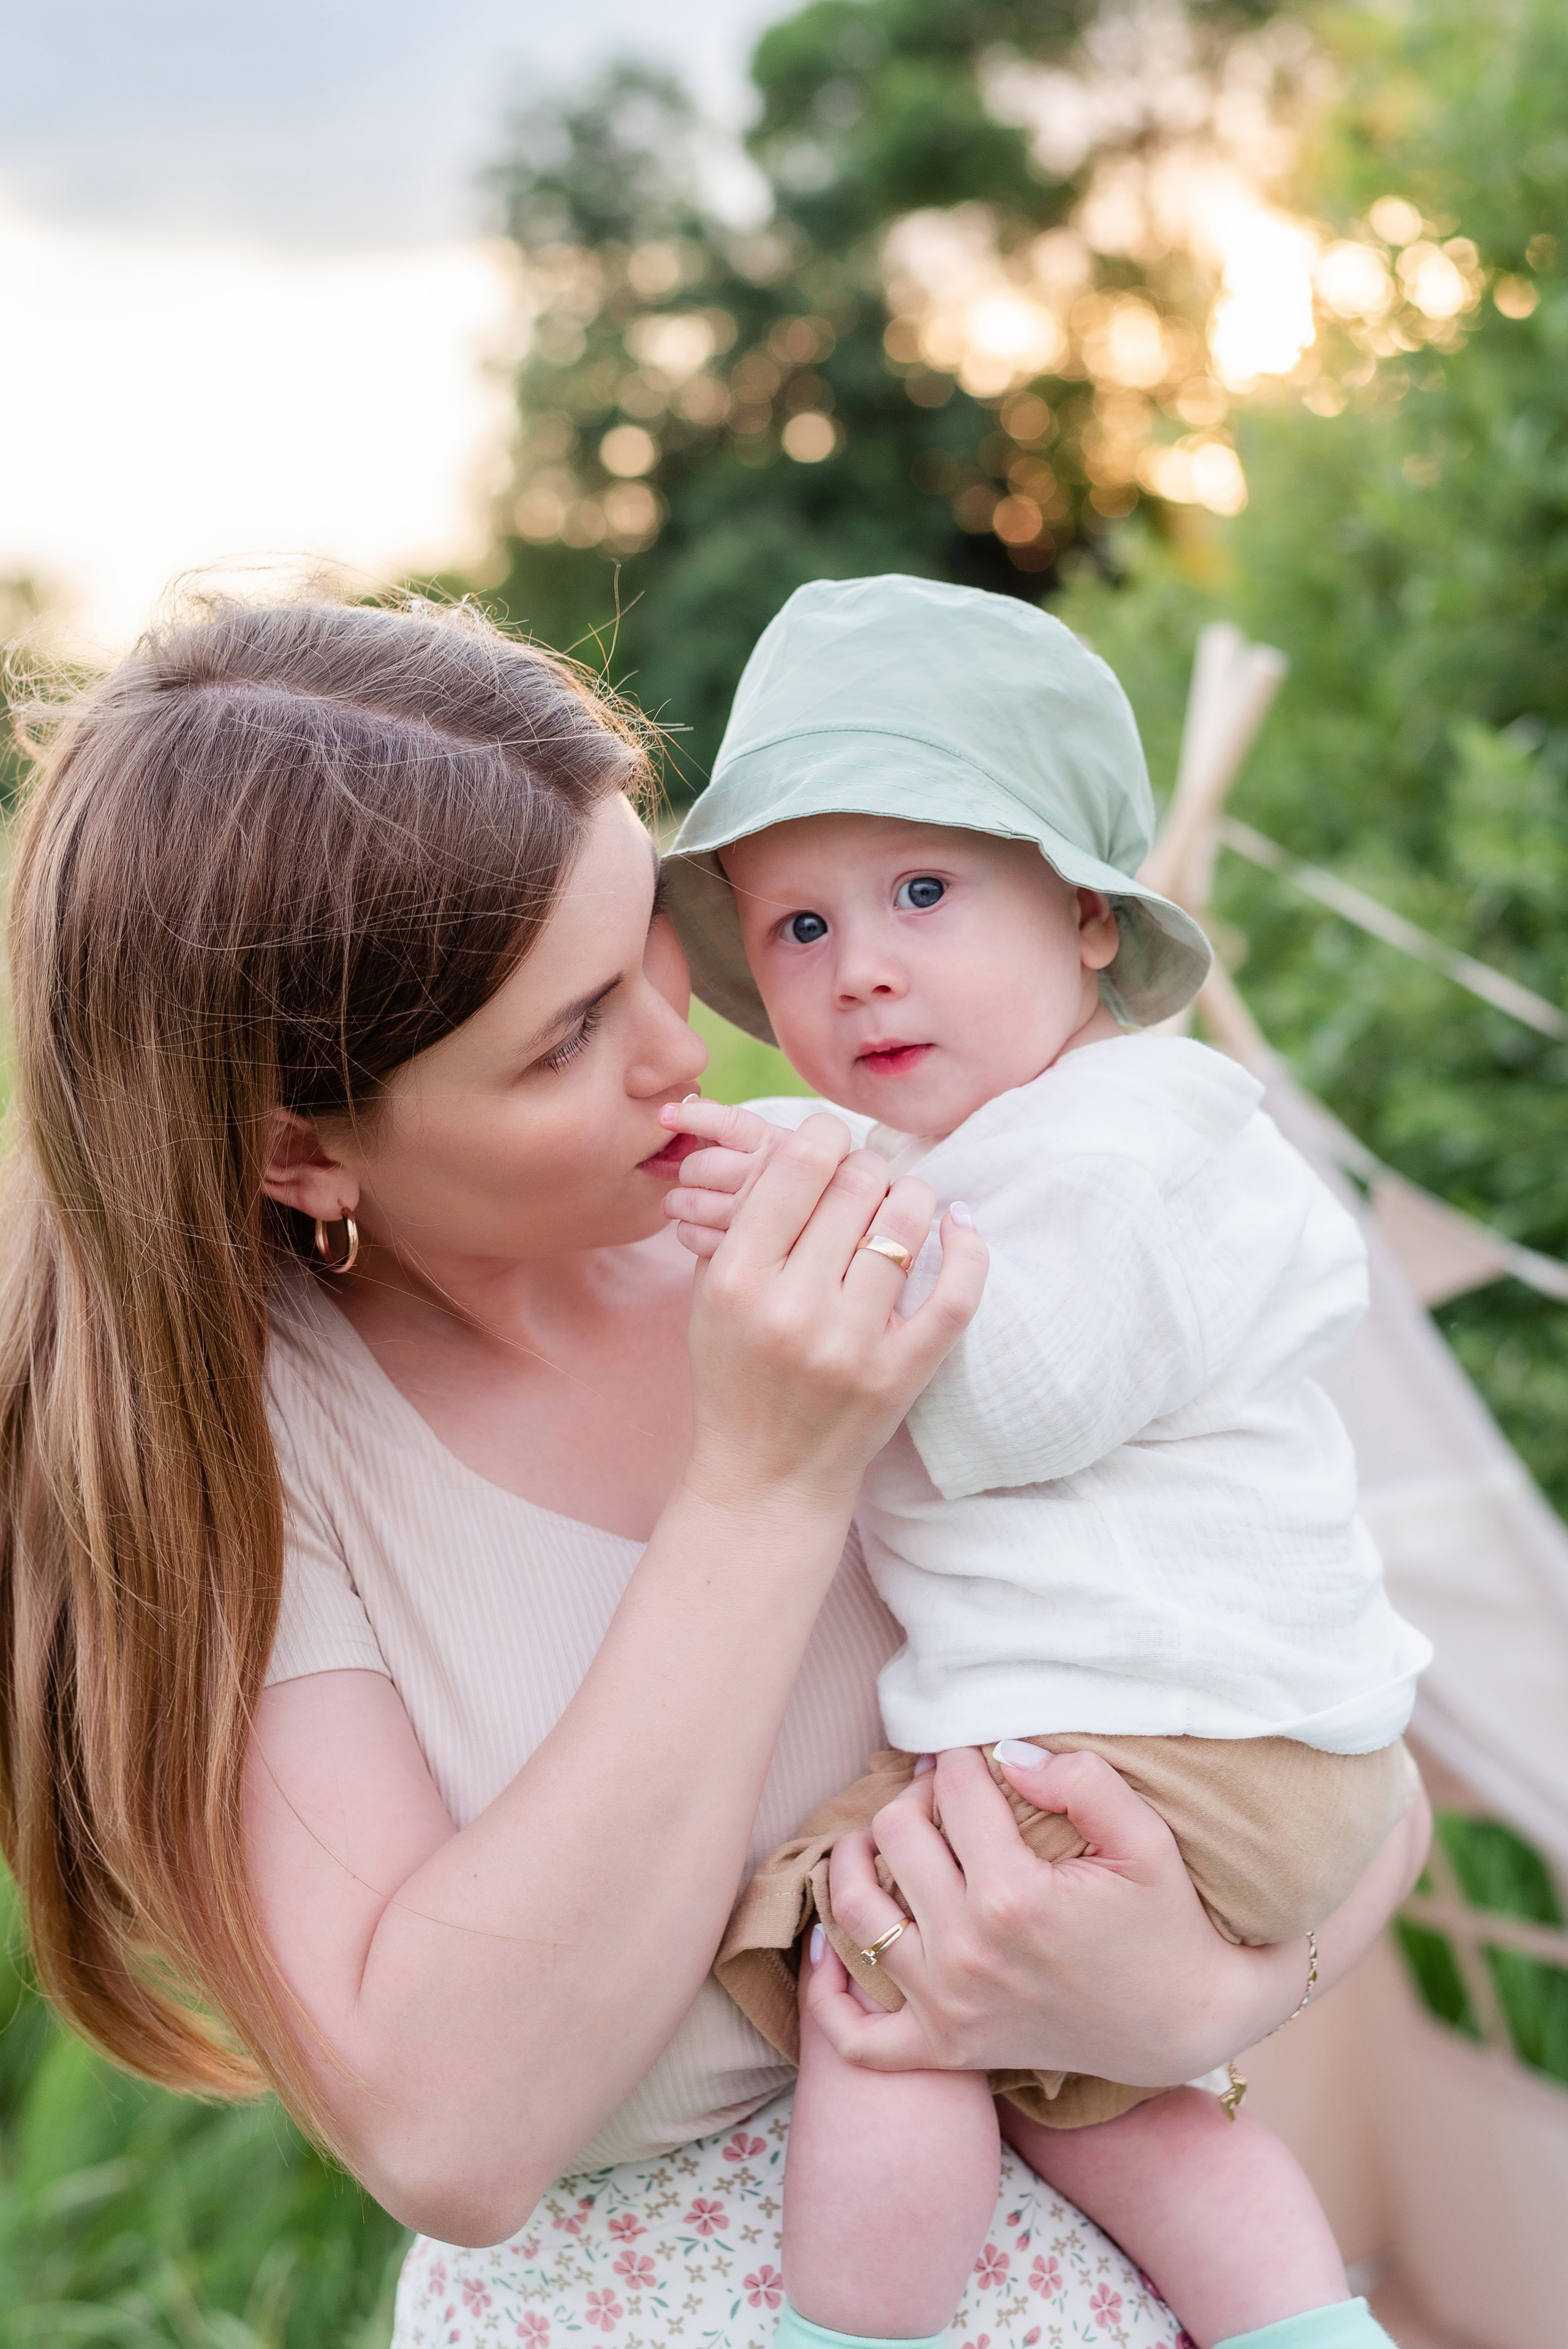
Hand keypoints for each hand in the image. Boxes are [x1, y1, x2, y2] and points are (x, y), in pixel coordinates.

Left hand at [658, 1097, 787, 1257]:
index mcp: (779, 1144)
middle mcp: (772, 1174)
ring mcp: (760, 1214)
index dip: (694, 1117)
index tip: (665, 1117)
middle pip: (703, 1165)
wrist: (816, 1240)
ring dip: (679, 1202)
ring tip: (680, 1205)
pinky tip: (696, 1228)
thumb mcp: (764, 1148)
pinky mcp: (747, 1248)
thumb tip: (685, 1103)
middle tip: (690, 1177)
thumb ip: (729, 1126)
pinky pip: (697, 1236)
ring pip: (695, 1202)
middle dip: (688, 1170)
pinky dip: (688, 1232)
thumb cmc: (782, 1182)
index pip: (730, 1124)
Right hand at [682, 1111, 985, 1510]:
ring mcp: (854, 1343)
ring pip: (906, 1221)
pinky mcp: (902, 1372)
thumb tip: (800, 1143)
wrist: (766, 1475)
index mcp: (739, 1279)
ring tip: (898, 1203)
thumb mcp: (710, 1294)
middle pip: (855, 1184)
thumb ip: (744, 1218)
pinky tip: (959, 1224)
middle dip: (863, 1167)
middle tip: (861, 1179)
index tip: (828, 1143)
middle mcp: (795, 1308)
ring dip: (909, 1196)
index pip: (798, 1167)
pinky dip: (968, 1246)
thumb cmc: (735, 1372)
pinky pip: (958, 1293)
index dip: (822, 1137)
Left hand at [804, 1745, 1403, 2086]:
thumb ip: (1082, 1781)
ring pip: (856, 1912)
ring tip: (880, 1841)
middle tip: (943, 1797)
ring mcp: (949, 2008)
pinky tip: (830, 1945)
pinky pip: (854, 2035)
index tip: (974, 1760)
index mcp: (1015, 1896)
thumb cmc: (1167, 1922)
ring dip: (855, 1862)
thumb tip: (1006, 1754)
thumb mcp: (1146, 1839)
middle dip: (916, 1798)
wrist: (1183, 2023)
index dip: (960, 1760)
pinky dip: (828, 1992)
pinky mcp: (945, 2049)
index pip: (952, 1792)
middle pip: (895, 1836)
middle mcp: (968, 1954)